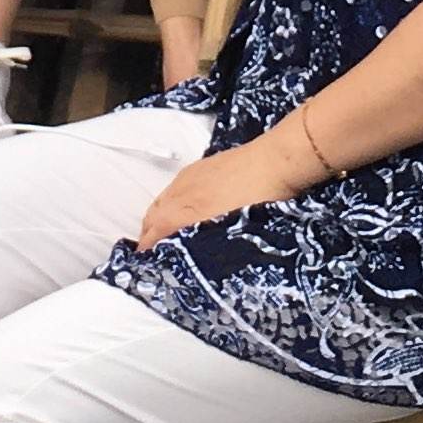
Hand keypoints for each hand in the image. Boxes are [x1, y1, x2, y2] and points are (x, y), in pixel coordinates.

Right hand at [135, 133, 304, 247]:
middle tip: (150, 250)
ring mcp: (192, 176)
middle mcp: (184, 191)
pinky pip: (175, 187)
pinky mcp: (203, 166)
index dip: (148, 246)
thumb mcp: (235, 228)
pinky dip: (168, 201)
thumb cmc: (263, 198)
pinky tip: (180, 205)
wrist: (277, 161)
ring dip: (156, 217)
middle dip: (147, 233)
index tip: (145, 261)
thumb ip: (208, 241)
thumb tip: (192, 254)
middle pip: (154, 213)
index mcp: (190, 209)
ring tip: (159, 231)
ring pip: (163, 199)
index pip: (157, 230)